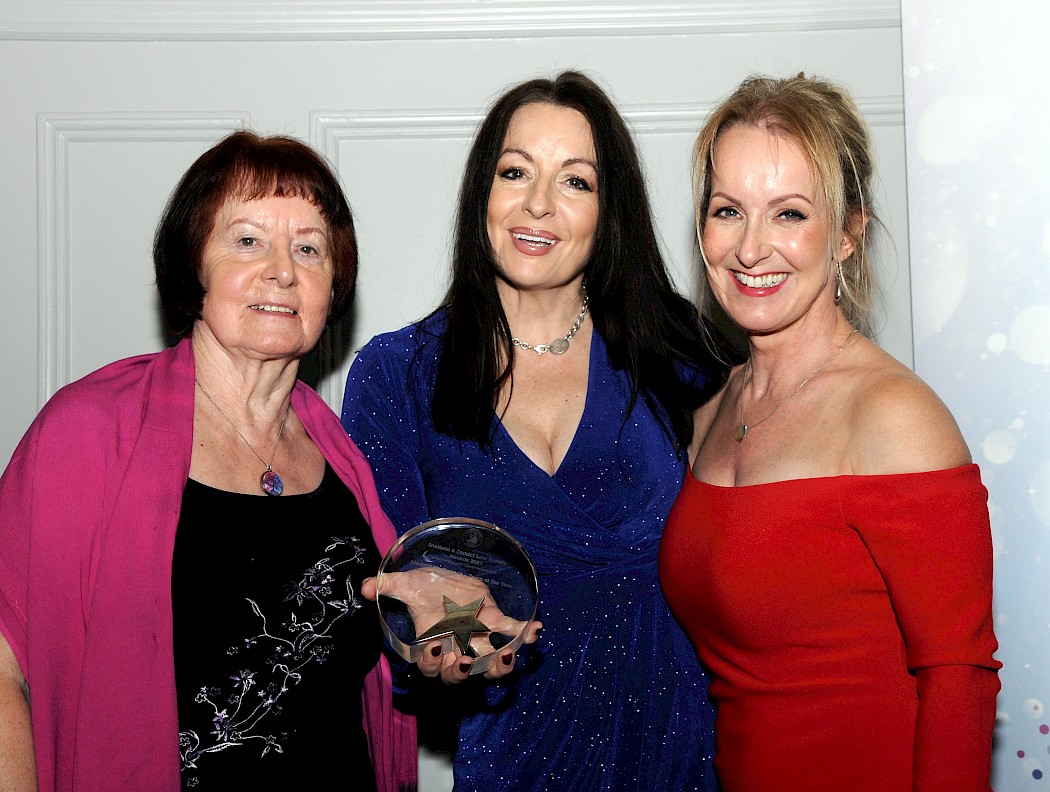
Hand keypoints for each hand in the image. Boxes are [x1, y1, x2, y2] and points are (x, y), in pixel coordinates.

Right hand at [362, 568, 541, 682]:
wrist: (444, 577)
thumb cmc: (422, 587)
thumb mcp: (406, 585)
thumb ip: (388, 587)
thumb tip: (368, 586)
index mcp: (431, 646)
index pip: (429, 666)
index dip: (431, 662)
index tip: (434, 646)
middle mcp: (455, 649)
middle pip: (458, 676)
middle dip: (462, 673)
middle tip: (465, 663)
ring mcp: (477, 641)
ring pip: (488, 667)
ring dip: (499, 666)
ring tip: (506, 656)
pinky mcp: (495, 624)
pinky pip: (511, 634)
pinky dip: (524, 634)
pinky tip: (535, 629)